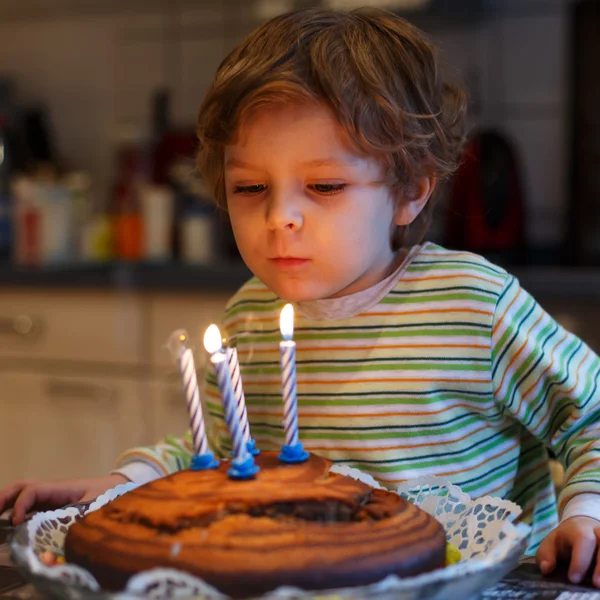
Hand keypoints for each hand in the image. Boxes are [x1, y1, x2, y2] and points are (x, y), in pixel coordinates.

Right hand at [0, 474, 129, 524]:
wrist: (118, 488)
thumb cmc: (108, 495)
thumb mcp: (96, 507)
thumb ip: (80, 519)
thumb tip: (66, 534)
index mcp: (61, 488)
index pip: (34, 490)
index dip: (21, 504)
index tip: (15, 522)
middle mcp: (52, 489)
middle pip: (22, 485)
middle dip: (3, 497)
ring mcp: (51, 496)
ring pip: (22, 493)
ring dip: (6, 502)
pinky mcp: (52, 504)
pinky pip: (29, 504)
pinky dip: (15, 510)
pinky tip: (9, 523)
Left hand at [536, 516, 599, 586]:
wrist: (581, 526)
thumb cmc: (565, 539)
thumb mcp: (550, 543)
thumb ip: (546, 555)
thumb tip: (546, 569)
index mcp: (580, 529)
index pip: (583, 540)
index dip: (580, 560)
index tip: (573, 579)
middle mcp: (598, 532)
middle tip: (595, 584)